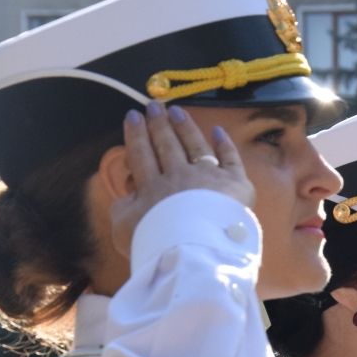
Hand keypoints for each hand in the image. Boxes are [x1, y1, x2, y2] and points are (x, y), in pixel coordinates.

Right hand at [110, 103, 252, 257]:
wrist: (195, 251)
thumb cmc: (157, 244)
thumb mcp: (124, 231)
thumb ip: (122, 209)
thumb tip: (128, 193)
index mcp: (152, 187)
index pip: (142, 155)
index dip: (136, 134)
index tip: (132, 115)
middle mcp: (180, 176)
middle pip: (167, 145)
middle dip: (159, 124)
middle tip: (154, 105)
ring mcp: (208, 177)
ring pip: (195, 146)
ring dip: (186, 127)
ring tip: (177, 111)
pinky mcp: (234, 184)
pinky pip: (231, 158)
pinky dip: (225, 144)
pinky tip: (218, 131)